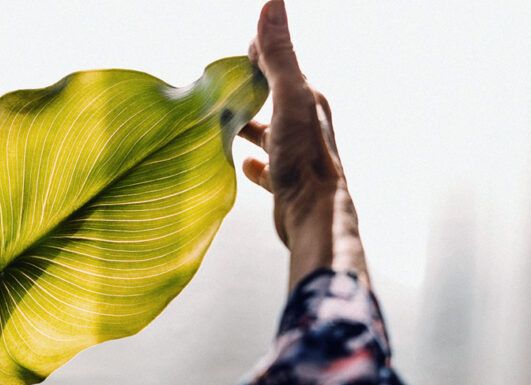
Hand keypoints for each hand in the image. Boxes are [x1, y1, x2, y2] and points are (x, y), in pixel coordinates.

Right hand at [240, 0, 369, 289]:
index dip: (254, 58)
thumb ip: (279, 55)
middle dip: (247, 91)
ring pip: (268, 132)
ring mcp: (296, 154)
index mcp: (308, 100)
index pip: (278, 66)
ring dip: (247, 125)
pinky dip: (252, 161)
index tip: (229, 59)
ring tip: (221, 121)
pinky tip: (241, 163)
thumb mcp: (289, 98)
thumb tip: (272, 3)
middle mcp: (305, 124)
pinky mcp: (286, 182)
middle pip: (272, 99)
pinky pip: (266, 167)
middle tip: (216, 89)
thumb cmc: (305, 159)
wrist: (314, 217)